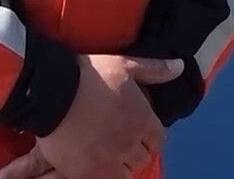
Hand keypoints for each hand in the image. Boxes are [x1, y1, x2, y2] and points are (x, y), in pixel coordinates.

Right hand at [23, 54, 183, 178]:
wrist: (53, 93)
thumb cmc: (91, 76)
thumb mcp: (126, 65)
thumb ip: (155, 70)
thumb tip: (180, 66)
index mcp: (143, 120)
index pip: (158, 140)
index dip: (149, 136)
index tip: (139, 131)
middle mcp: (130, 144)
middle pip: (143, 158)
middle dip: (135, 150)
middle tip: (121, 141)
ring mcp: (109, 161)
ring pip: (125, 173)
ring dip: (120, 165)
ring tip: (108, 153)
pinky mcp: (87, 172)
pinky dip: (102, 173)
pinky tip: (94, 163)